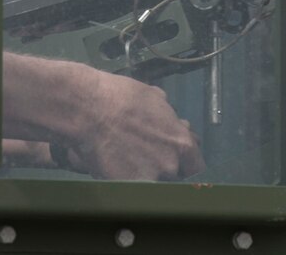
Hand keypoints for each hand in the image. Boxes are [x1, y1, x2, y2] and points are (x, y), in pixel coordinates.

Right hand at [65, 67, 205, 180]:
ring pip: (153, 182)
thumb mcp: (155, 98)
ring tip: (126, 160)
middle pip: (174, 174)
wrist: (90, 109)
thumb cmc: (121, 98)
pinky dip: (126, 181)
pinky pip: (134, 188)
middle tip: (145, 157)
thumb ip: (169, 117)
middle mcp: (171, 163)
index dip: (183, 162)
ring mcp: (151, 177)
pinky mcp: (129, 185)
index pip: (194, 164)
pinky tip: (116, 169)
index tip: (174, 160)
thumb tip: (174, 121)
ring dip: (144, 174)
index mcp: (182, 143)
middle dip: (163, 167)